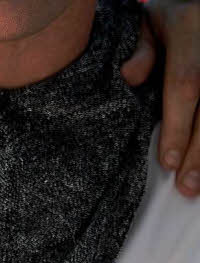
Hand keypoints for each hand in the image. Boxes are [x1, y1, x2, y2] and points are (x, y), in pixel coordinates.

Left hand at [122, 0, 199, 195]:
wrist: (198, 4)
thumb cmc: (169, 17)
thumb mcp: (148, 23)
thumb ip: (140, 49)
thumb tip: (128, 77)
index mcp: (191, 35)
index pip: (186, 86)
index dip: (178, 126)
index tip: (166, 161)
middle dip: (198, 152)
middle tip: (186, 186)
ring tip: (198, 186)